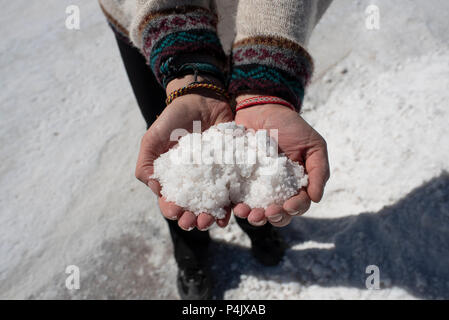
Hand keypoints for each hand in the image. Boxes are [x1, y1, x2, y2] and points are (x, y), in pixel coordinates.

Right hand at [135, 75, 233, 230]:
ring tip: (213, 221)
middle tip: (196, 222)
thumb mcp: (153, 137)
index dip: (171, 210)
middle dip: (192, 219)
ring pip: (212, 204)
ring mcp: (212, 177)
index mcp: (172, 178)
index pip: (170, 201)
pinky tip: (232, 210)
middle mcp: (192, 182)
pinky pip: (232, 191)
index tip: (175, 212)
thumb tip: (154, 187)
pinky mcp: (231, 170)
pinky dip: (232, 203)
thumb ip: (146, 162)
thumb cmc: (174, 118)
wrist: (204, 100)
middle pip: (192, 208)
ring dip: (212, 216)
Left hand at [233, 95, 329, 226]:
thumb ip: (319, 170)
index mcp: (296, 184)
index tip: (288, 206)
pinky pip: (237, 198)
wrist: (259, 108)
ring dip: (254, 217)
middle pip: (277, 213)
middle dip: (273, 217)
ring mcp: (256, 186)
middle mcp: (276, 189)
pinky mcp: (238, 180)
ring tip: (248, 213)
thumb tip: (316, 199)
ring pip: (257, 210)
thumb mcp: (313, 144)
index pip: (298, 204)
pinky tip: (237, 206)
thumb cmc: (290, 126)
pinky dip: (237, 206)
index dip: (294, 208)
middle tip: (267, 213)